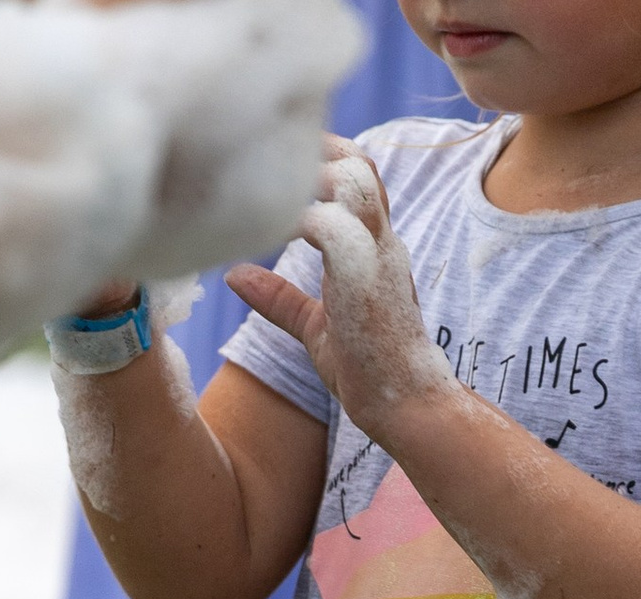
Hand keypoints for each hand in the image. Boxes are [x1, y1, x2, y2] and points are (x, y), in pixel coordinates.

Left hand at [226, 138, 460, 443]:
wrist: (408, 406)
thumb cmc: (369, 370)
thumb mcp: (315, 327)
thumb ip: (279, 298)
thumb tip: (233, 275)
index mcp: (375, 247)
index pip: (359, 176)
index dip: (323, 157)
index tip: (280, 161)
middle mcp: (382, 242)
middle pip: (359, 164)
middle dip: (314, 150)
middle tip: (264, 163)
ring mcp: (378, 256)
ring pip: (352, 180)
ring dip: (307, 176)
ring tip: (264, 191)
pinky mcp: (364, 279)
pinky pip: (331, 226)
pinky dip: (296, 218)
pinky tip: (266, 228)